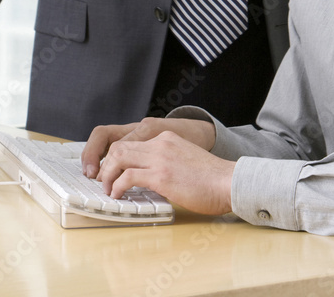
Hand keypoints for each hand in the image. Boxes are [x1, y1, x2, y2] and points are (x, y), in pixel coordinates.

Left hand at [97, 130, 234, 215]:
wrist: (228, 181)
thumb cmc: (212, 178)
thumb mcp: (185, 160)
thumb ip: (168, 162)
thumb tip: (151, 179)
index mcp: (167, 139)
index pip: (131, 141)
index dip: (116, 157)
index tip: (112, 172)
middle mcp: (161, 143)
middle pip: (120, 147)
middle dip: (107, 164)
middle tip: (104, 180)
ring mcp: (160, 158)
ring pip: (119, 158)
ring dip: (108, 175)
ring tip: (108, 189)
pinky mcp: (161, 176)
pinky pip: (128, 177)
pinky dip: (117, 186)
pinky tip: (118, 195)